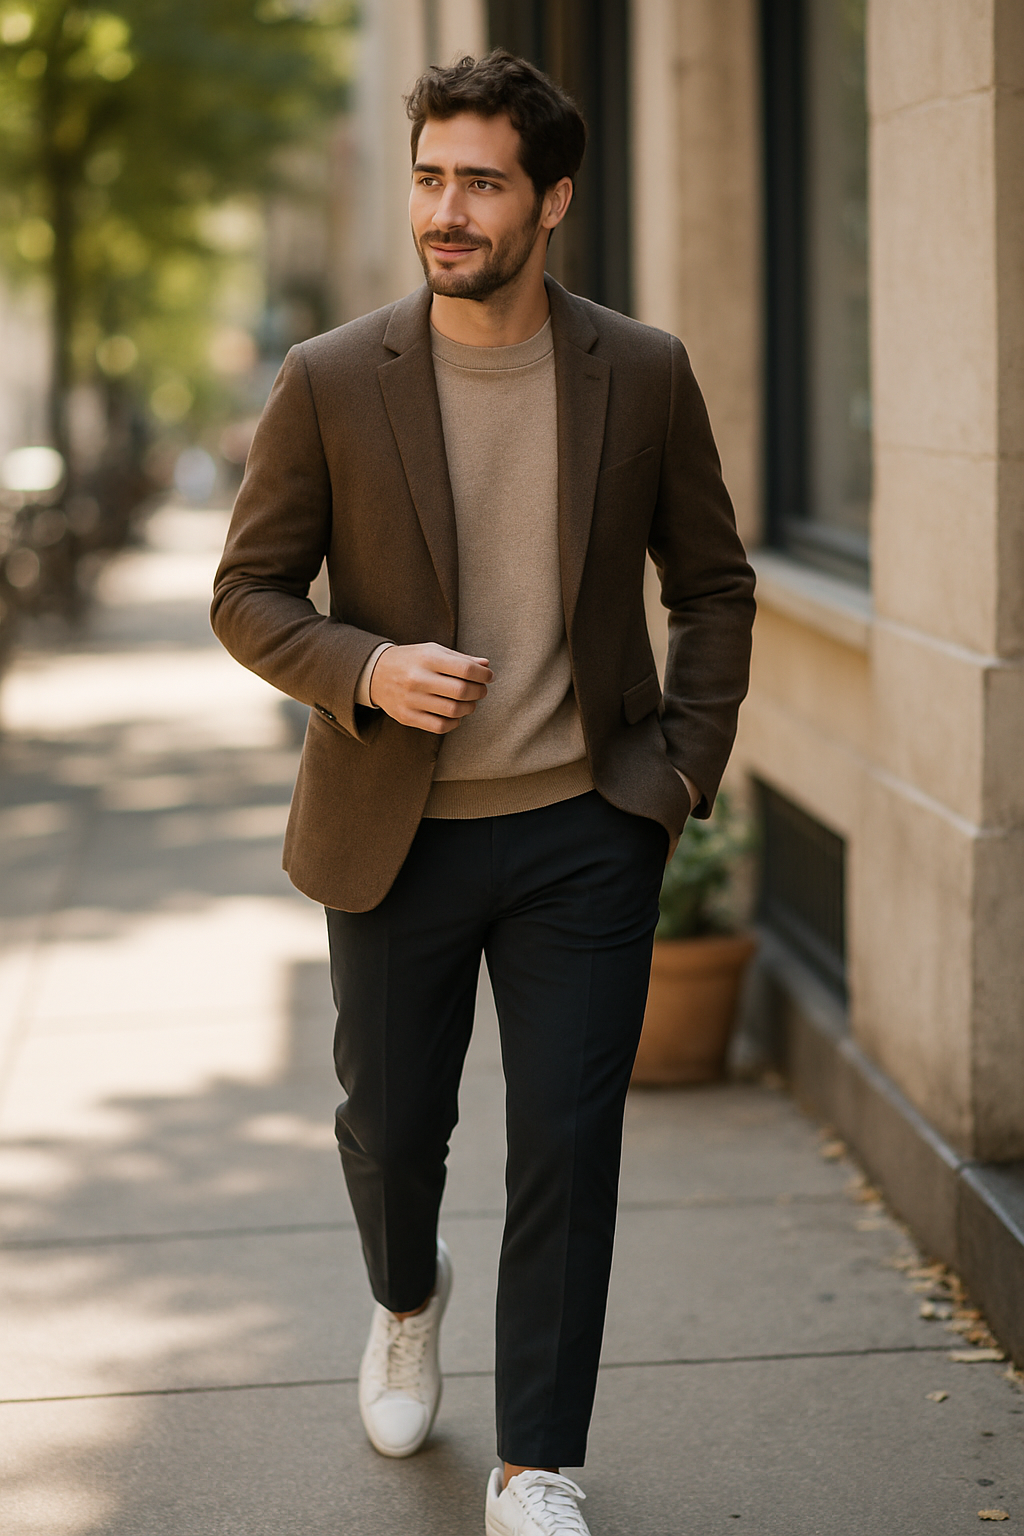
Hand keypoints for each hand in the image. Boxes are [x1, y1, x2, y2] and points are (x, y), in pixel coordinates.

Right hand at [369, 643, 491, 733]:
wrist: (375, 673)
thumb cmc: (411, 660)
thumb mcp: (433, 651)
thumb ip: (460, 658)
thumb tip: (486, 665)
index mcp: (427, 658)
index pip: (465, 668)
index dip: (483, 675)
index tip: (488, 677)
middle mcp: (418, 679)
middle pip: (461, 691)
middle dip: (479, 692)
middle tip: (481, 691)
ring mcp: (411, 699)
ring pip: (453, 711)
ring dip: (469, 708)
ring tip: (469, 702)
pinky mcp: (407, 716)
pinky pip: (440, 726)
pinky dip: (454, 722)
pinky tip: (455, 715)